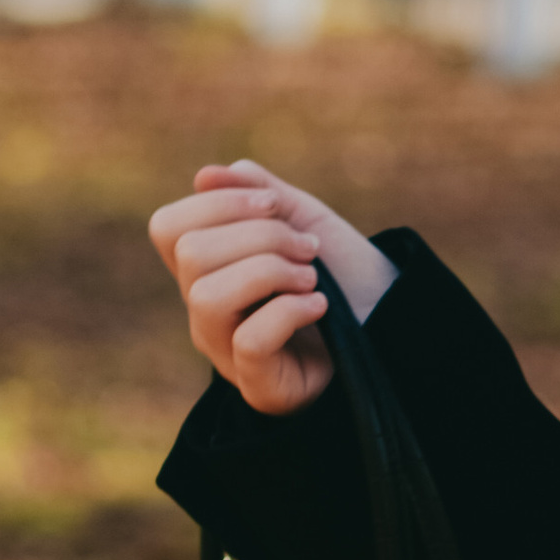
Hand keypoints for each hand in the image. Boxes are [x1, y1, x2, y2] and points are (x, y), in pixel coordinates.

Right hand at [147, 161, 397, 416]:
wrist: (391, 321)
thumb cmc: (343, 273)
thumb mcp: (303, 220)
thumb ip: (258, 192)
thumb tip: (206, 175)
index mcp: (207, 268)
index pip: (168, 227)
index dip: (217, 203)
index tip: (274, 203)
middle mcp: (205, 310)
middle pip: (190, 254)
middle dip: (261, 235)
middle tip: (308, 248)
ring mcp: (226, 351)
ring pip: (207, 296)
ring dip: (271, 271)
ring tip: (312, 277)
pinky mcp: (258, 385)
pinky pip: (248, 341)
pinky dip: (289, 312)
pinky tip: (319, 305)